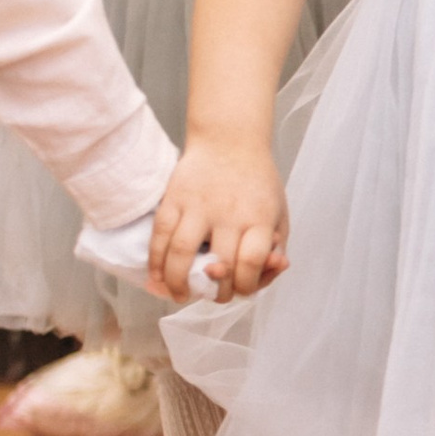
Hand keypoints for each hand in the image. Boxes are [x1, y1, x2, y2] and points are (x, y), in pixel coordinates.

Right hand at [152, 134, 287, 300]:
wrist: (230, 140)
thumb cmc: (258, 183)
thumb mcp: (280, 212)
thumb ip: (277, 246)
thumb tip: (273, 271)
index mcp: (259, 218)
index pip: (251, 263)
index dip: (246, 286)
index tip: (241, 288)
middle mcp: (229, 214)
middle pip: (218, 265)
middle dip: (214, 291)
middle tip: (212, 294)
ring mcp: (198, 206)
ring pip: (181, 254)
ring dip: (178, 283)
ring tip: (180, 295)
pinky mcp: (174, 198)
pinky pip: (159, 236)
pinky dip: (155, 261)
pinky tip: (157, 277)